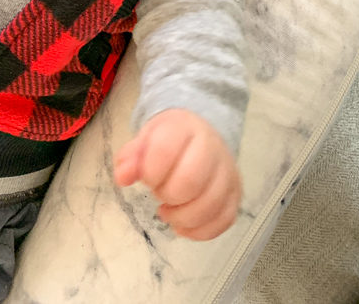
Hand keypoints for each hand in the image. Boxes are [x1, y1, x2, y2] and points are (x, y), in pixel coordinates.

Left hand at [113, 108, 240, 240]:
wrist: (200, 134)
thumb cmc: (169, 139)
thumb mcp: (145, 139)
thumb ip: (130, 157)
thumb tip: (123, 178)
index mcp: (185, 127)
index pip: (164, 150)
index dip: (149, 172)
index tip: (146, 177)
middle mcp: (212, 147)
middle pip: (190, 182)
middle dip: (167, 195)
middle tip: (158, 193)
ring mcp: (227, 171)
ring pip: (210, 205)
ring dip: (182, 217)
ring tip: (167, 211)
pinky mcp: (236, 193)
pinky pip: (224, 220)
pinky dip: (199, 231)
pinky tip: (183, 225)